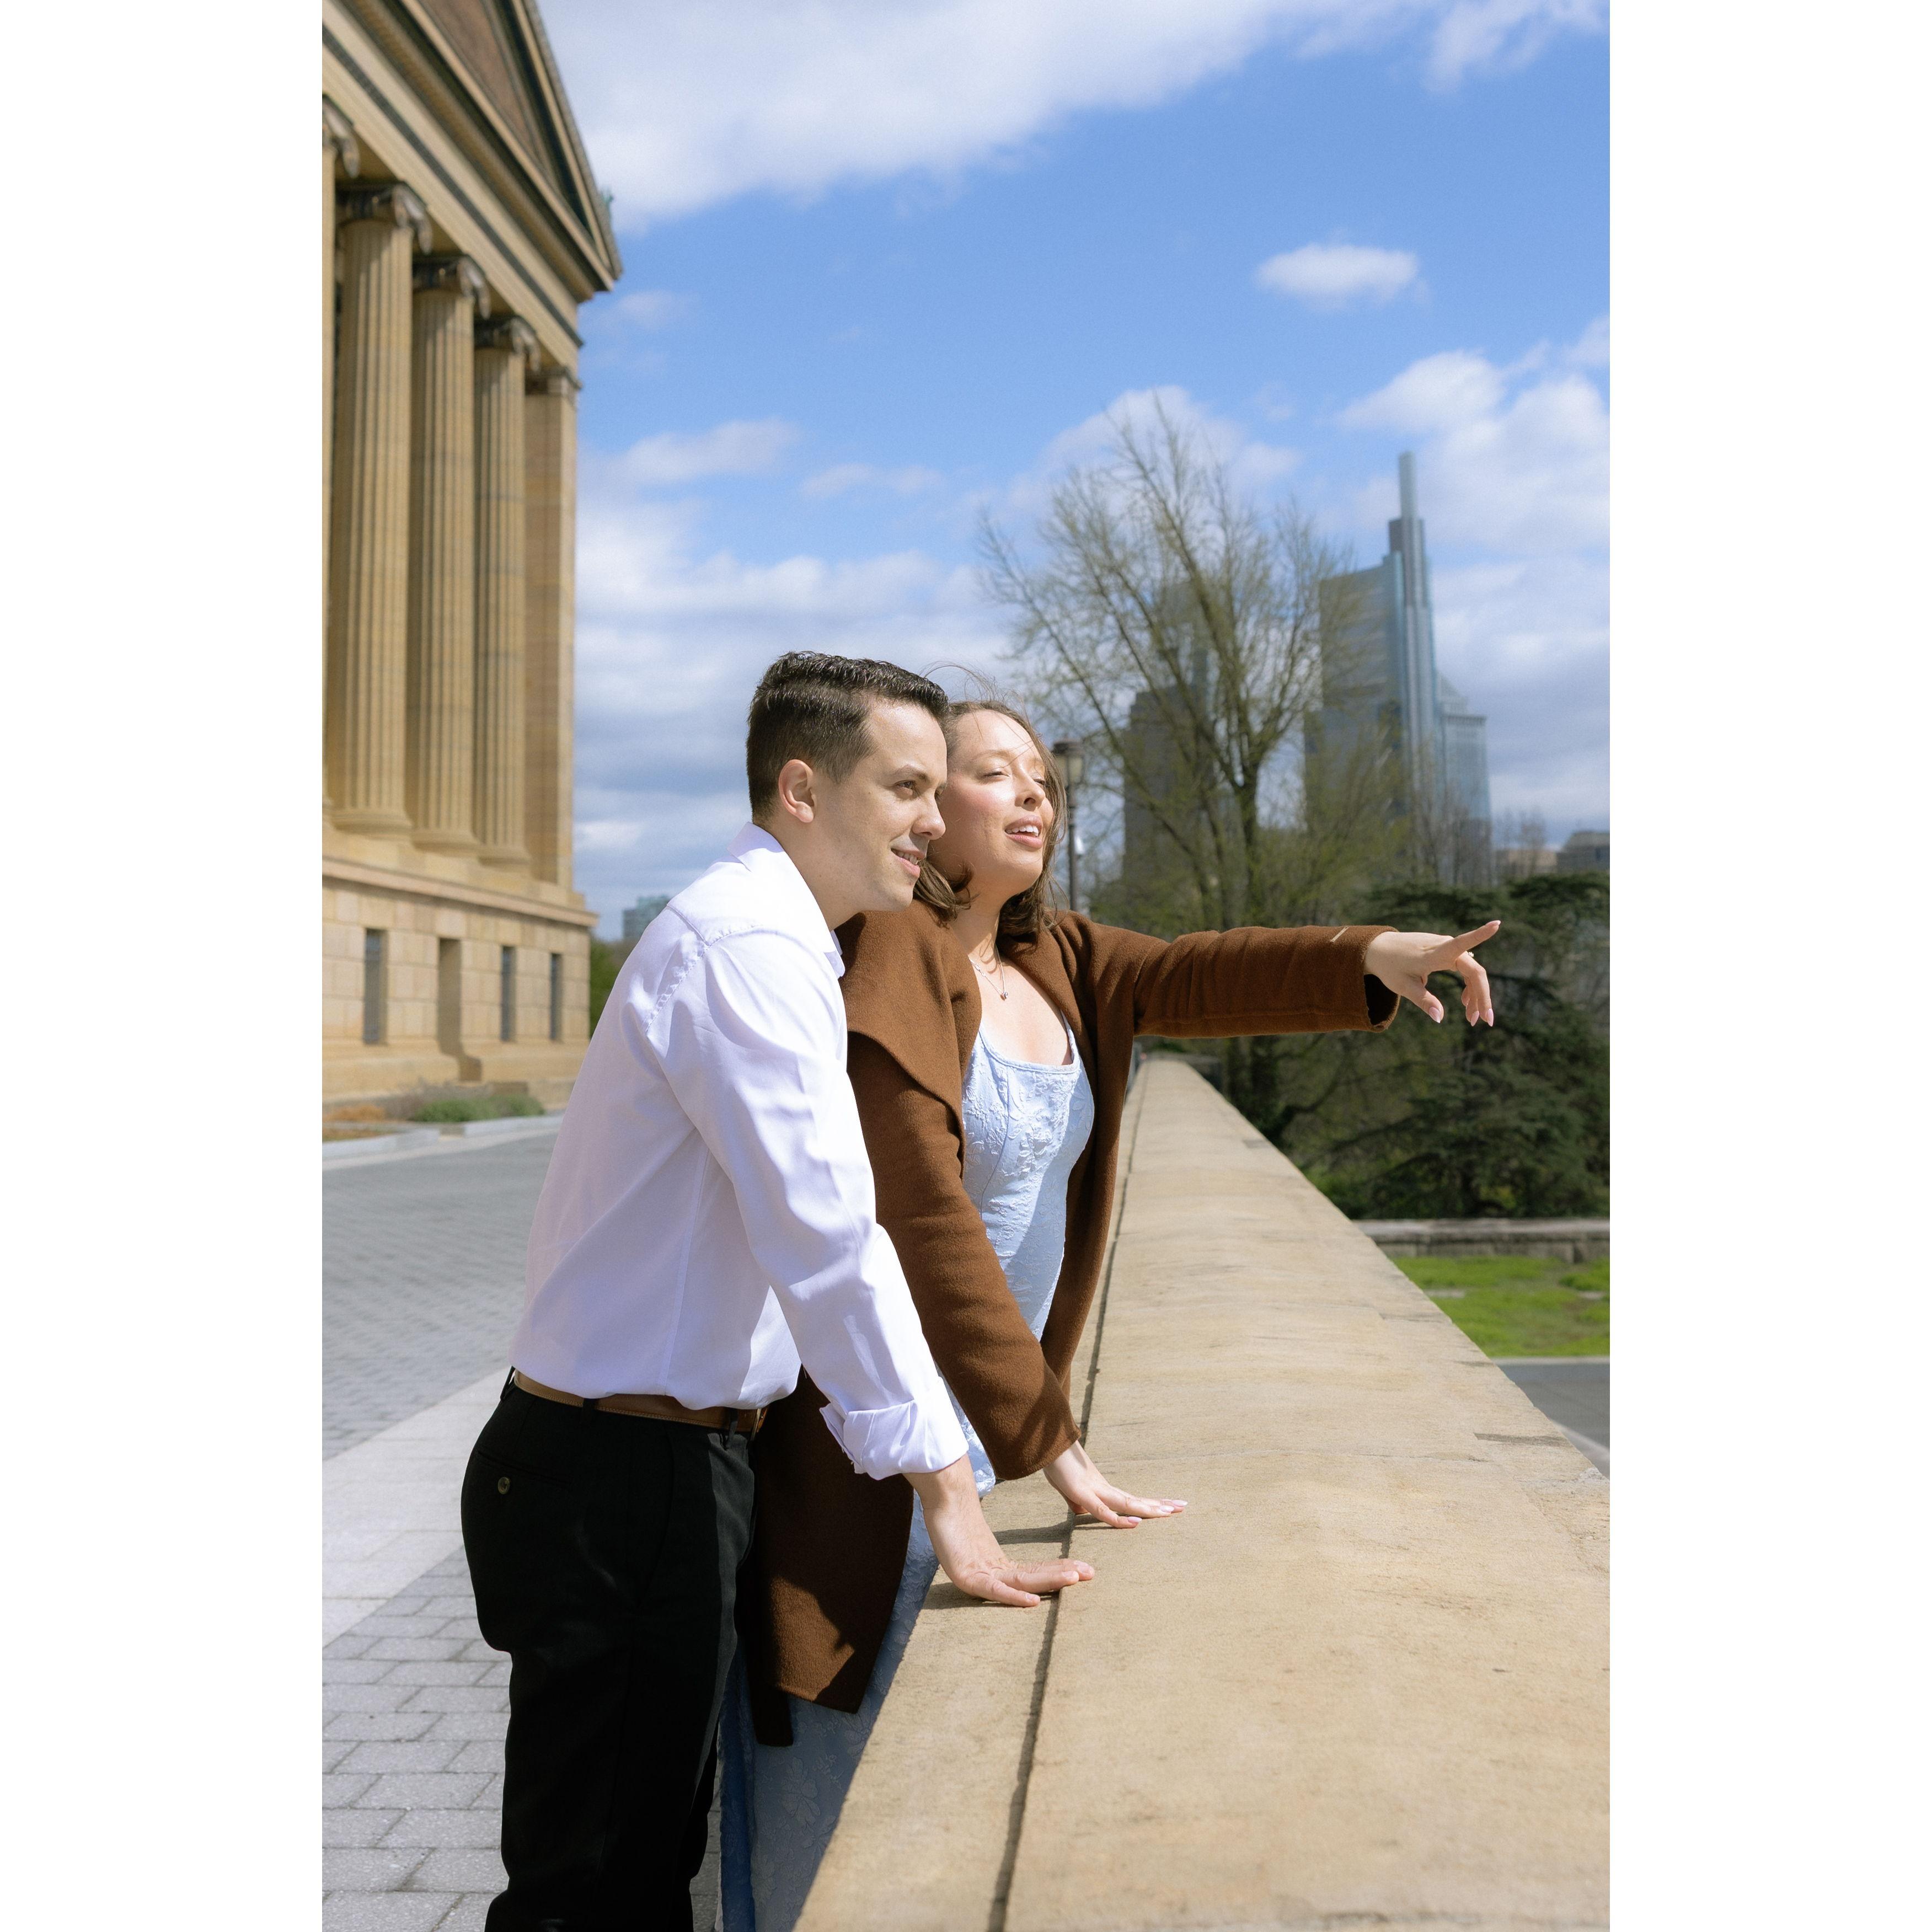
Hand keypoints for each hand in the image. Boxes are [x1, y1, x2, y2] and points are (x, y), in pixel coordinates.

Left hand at [907, 1455, 1093, 1606]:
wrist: (941, 1501)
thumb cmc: (958, 1516)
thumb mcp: (981, 1533)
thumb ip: (998, 1541)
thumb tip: (1015, 1540)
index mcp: (998, 1566)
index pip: (1035, 1570)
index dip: (1060, 1570)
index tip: (1085, 1568)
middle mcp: (993, 1574)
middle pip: (1032, 1578)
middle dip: (1062, 1577)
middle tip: (1090, 1574)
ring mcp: (980, 1576)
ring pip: (1020, 1582)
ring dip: (1047, 1583)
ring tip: (1073, 1579)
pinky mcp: (965, 1577)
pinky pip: (994, 1589)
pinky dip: (1014, 1596)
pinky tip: (1034, 1601)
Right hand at [1043, 1440, 1186, 1528]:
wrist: (1044, 1444)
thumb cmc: (1055, 1465)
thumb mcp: (1067, 1489)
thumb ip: (1076, 1501)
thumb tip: (1081, 1511)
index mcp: (1101, 1489)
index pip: (1131, 1499)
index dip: (1150, 1504)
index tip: (1171, 1506)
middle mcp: (1103, 1488)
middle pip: (1135, 1500)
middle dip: (1159, 1504)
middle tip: (1183, 1507)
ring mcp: (1093, 1489)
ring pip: (1125, 1503)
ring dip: (1148, 1509)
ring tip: (1169, 1512)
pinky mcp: (1080, 1492)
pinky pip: (1101, 1509)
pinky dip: (1117, 1518)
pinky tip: (1134, 1523)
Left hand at [1364, 922, 1499, 1025]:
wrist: (1379, 950)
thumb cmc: (1390, 966)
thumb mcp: (1403, 986)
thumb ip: (1423, 1001)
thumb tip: (1440, 1017)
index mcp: (1434, 953)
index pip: (1461, 943)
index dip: (1480, 935)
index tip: (1497, 924)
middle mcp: (1444, 947)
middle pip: (1474, 972)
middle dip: (1482, 997)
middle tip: (1485, 1021)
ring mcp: (1447, 948)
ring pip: (1472, 973)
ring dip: (1475, 995)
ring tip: (1472, 1018)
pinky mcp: (1446, 952)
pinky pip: (1464, 970)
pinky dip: (1468, 987)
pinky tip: (1465, 1002)